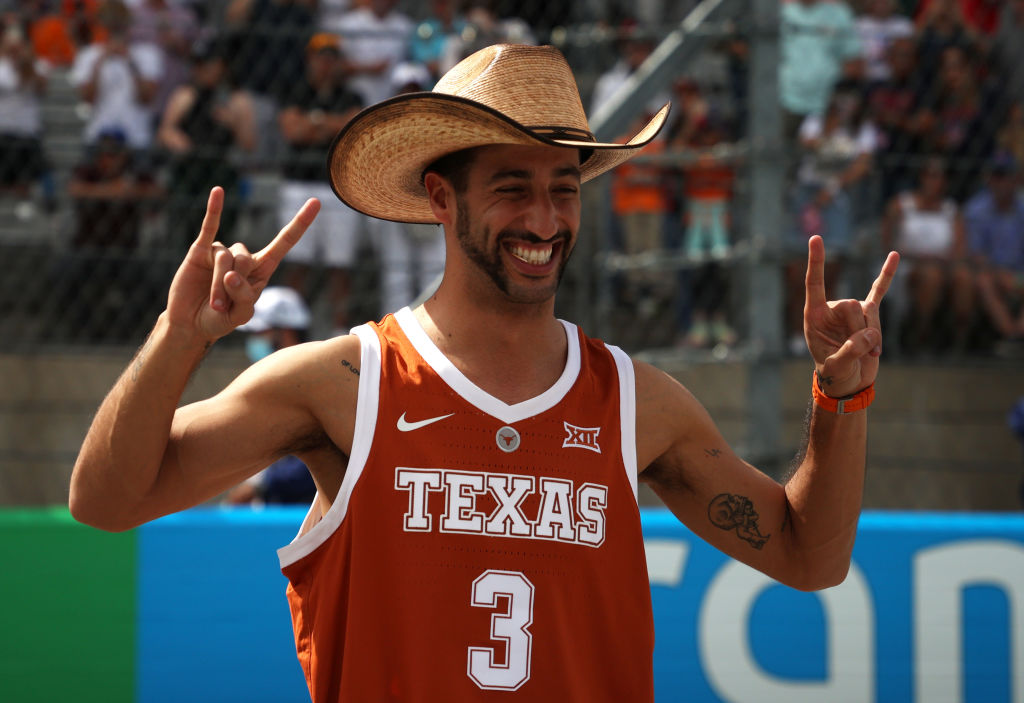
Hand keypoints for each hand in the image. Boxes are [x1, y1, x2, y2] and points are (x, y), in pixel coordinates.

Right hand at [165, 187, 319, 341]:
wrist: (191, 324)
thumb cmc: (220, 320)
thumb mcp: (241, 316)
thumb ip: (244, 297)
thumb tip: (231, 274)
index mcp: (261, 270)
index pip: (283, 243)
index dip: (299, 224)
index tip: (316, 203)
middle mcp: (243, 258)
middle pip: (245, 258)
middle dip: (233, 286)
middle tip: (222, 307)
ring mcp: (221, 252)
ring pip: (225, 258)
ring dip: (217, 284)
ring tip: (214, 303)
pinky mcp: (200, 251)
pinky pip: (209, 227)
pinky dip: (214, 210)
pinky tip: (218, 192)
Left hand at [803, 235, 899, 397]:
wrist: (850, 383)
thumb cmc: (836, 374)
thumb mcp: (837, 367)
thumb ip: (850, 351)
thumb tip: (869, 334)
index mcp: (815, 316)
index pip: (814, 283)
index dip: (816, 262)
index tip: (816, 238)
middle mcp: (833, 309)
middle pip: (853, 305)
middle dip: (859, 331)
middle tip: (858, 352)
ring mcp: (852, 311)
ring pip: (871, 312)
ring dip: (875, 336)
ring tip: (869, 354)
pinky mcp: (869, 315)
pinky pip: (880, 292)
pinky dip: (886, 275)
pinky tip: (894, 256)